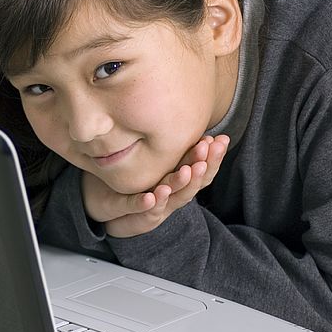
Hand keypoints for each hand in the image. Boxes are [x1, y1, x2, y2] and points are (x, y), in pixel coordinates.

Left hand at [82, 134, 229, 237]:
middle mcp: (172, 197)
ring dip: (182, 184)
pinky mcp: (131, 213)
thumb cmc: (137, 185)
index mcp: (179, 184)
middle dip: (204, 166)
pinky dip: (149, 203)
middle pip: (193, 183)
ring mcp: (154, 208)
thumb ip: (173, 149)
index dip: (214, 157)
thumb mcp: (157, 165)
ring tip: (188, 171)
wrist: (109, 212)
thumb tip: (188, 118)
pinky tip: (154, 195)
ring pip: (173, 198)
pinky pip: (141, 209)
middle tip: (209, 149)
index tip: (222, 140)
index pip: (202, 170)